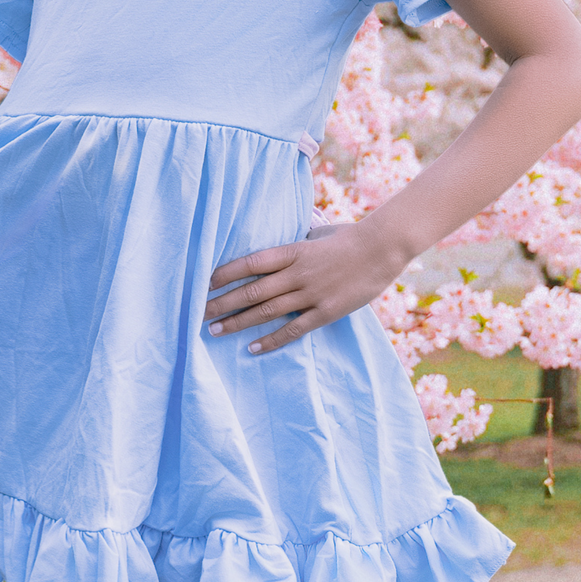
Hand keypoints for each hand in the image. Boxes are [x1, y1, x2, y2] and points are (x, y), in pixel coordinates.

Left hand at [204, 221, 401, 354]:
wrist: (383, 248)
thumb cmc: (350, 236)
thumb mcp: (318, 233)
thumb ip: (296, 243)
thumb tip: (278, 247)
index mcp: (293, 250)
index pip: (250, 263)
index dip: (225, 274)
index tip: (204, 283)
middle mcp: (296, 273)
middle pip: (251, 291)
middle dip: (222, 303)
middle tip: (198, 313)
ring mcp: (311, 294)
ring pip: (266, 312)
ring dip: (238, 322)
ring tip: (215, 331)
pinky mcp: (325, 312)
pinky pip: (293, 329)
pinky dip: (271, 340)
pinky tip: (253, 348)